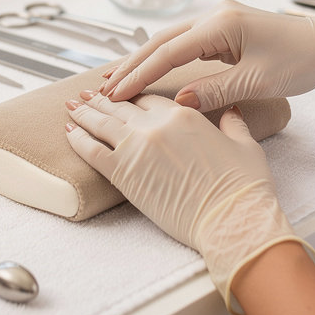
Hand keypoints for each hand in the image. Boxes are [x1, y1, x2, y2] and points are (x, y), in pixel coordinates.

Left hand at [65, 90, 314, 311]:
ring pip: (101, 123)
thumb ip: (233, 122)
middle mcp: (156, 125)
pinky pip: (92, 151)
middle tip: (85, 94)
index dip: (133, 94)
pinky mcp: (124, 174)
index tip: (122, 93)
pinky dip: (78, 140)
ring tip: (70, 105)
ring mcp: (136, 148)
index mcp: (184, 115)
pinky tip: (69, 132)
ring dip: (83, 113)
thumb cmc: (244, 187)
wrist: (232, 220)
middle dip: (101, 99)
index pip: (149, 97)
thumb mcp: (245, 145)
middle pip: (120, 105)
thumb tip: (231, 111)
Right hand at [98, 1, 314, 111]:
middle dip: (132, 65)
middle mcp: (216, 16)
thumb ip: (214, 90)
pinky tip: (149, 70)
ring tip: (116, 80)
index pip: (169, 51)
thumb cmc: (302, 62)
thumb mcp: (258, 81)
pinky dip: (164, 58)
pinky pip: (186, 44)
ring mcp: (221, 21)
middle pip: (162, 41)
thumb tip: (178, 102)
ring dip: (145, 61)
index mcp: (222, 23)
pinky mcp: (227, 30)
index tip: (115, 93)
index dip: (140, 73)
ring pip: (171, 41)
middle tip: (103, 87)